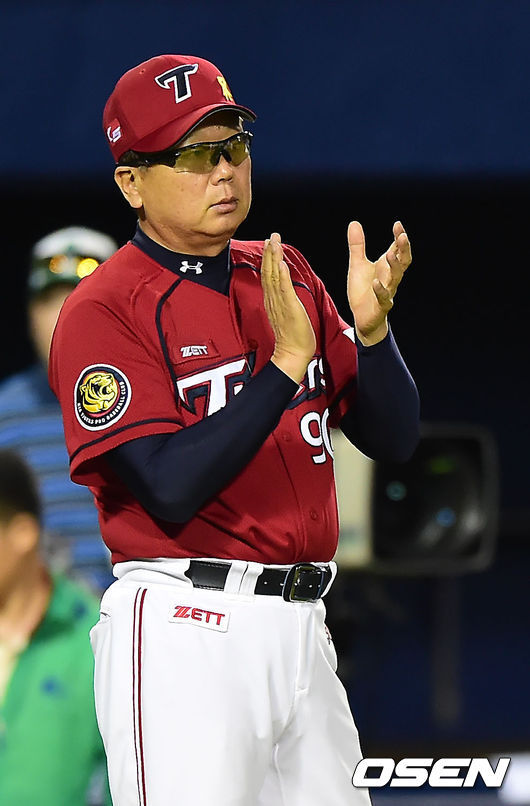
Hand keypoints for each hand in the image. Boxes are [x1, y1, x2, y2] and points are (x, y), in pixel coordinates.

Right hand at [261, 232, 315, 382]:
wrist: (293, 354)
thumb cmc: (293, 337)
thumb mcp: (286, 313)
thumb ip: (283, 300)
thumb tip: (284, 290)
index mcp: (273, 300)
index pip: (268, 275)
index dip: (268, 258)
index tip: (269, 242)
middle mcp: (273, 300)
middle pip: (268, 272)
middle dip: (269, 253)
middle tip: (271, 235)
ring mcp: (279, 304)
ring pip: (274, 276)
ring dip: (273, 258)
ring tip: (274, 241)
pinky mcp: (289, 308)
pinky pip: (283, 288)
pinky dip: (281, 274)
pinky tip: (281, 262)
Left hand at [347, 220, 411, 345]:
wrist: (363, 317)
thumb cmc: (363, 290)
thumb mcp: (357, 265)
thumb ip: (357, 246)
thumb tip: (354, 223)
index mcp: (386, 266)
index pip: (397, 249)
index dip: (399, 237)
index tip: (397, 225)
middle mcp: (390, 277)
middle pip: (403, 261)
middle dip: (404, 249)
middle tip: (402, 236)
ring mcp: (388, 291)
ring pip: (396, 278)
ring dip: (394, 266)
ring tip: (390, 254)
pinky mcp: (381, 306)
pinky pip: (384, 298)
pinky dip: (381, 290)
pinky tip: (376, 283)